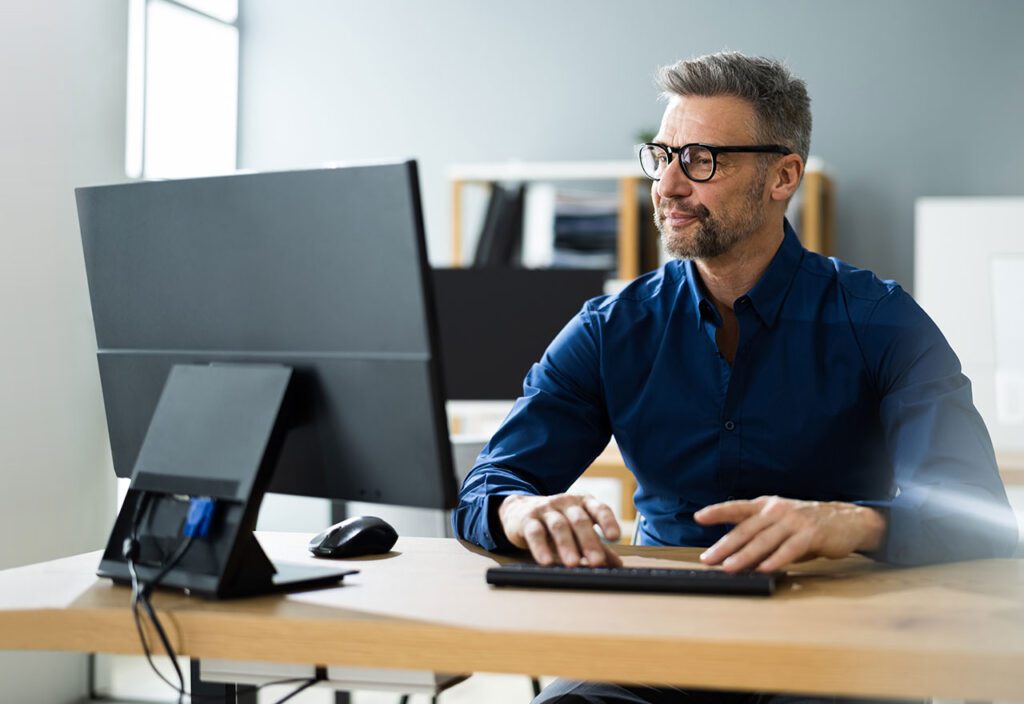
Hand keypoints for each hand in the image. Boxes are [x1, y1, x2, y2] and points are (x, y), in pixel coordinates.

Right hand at [498, 493, 622, 567]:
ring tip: (573, 564)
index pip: (599, 509)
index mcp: (583, 503)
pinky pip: (535, 533)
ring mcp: (546, 509)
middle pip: (579, 520)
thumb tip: (618, 564)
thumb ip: (597, 544)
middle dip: (589, 541)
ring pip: (558, 526)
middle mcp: (566, 502)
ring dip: (567, 545)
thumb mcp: (577, 530)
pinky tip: (546, 561)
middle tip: (597, 561)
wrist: (519, 510)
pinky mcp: (527, 519)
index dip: (608, 521)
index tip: (615, 537)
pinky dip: (540, 547)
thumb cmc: (556, 521)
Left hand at [694, 496, 885, 572]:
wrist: (847, 520)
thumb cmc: (807, 525)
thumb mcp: (780, 524)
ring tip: (729, 567)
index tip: (699, 516)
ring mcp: (794, 521)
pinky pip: (789, 549)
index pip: (737, 507)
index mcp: (767, 505)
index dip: (717, 511)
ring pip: (764, 540)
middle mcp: (777, 510)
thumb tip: (735, 557)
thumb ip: (760, 536)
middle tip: (708, 559)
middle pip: (746, 529)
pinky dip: (775, 560)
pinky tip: (764, 569)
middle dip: (724, 545)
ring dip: (745, 556)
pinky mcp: (810, 534)